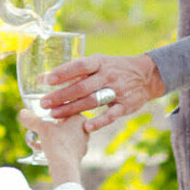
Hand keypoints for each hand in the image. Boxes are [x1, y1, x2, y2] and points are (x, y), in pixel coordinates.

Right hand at [18, 108, 88, 184]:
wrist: (64, 167)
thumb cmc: (57, 144)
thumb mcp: (42, 128)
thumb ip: (32, 120)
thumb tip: (22, 113)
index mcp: (80, 119)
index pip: (65, 110)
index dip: (52, 113)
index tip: (43, 116)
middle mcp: (84, 131)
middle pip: (63, 124)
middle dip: (49, 126)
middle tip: (39, 128)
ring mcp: (81, 144)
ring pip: (62, 136)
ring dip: (49, 138)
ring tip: (37, 140)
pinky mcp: (76, 155)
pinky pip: (62, 147)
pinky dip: (53, 147)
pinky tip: (42, 149)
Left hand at [39, 53, 164, 132]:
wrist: (146, 75)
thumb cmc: (112, 68)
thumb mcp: (98, 63)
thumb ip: (76, 71)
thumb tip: (45, 78)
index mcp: (99, 62)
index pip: (79, 66)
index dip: (63, 73)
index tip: (46, 80)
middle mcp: (108, 75)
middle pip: (82, 87)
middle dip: (61, 96)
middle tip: (44, 103)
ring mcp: (117, 91)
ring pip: (92, 101)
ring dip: (72, 109)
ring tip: (54, 115)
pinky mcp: (125, 105)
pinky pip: (111, 115)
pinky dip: (99, 122)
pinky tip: (85, 127)